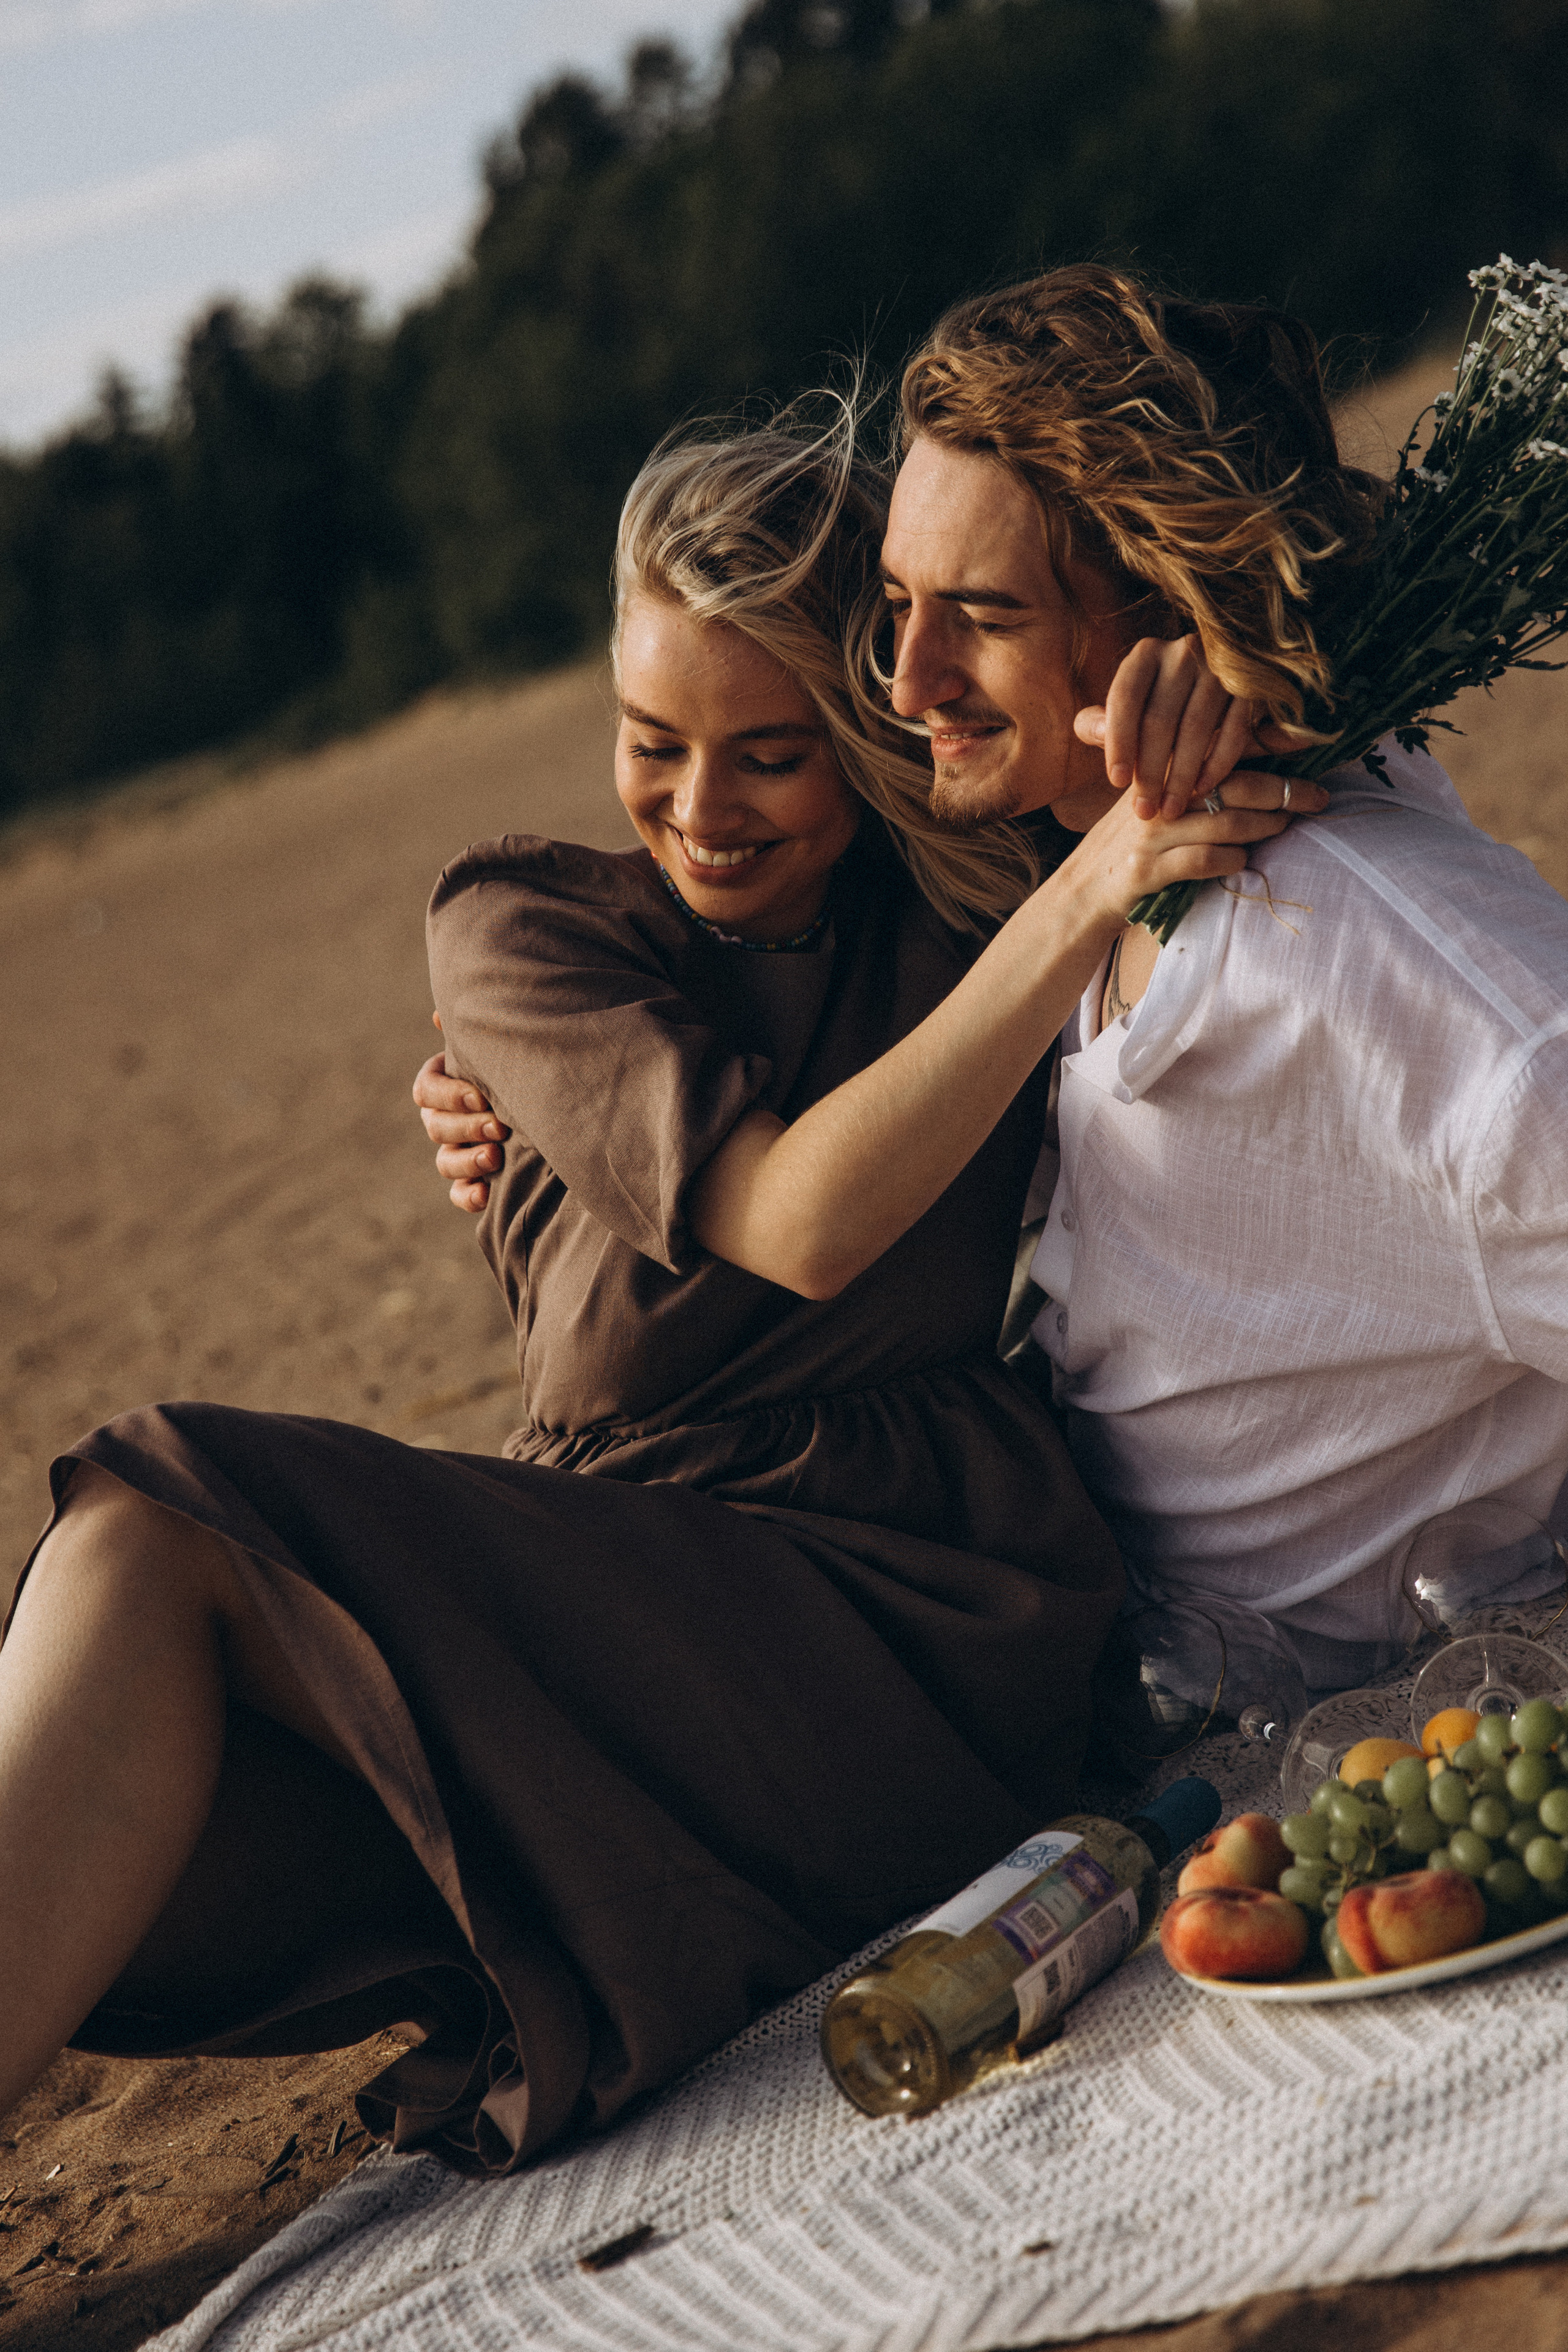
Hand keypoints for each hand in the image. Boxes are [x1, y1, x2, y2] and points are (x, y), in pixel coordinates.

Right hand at [413, 1034, 508, 1213]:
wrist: (558, 1096)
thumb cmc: (525, 1061)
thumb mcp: (507, 1043)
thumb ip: (483, 1031)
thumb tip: (441, 1016)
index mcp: (445, 1083)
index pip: (427, 1090)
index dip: (449, 1095)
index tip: (481, 1096)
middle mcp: (447, 1118)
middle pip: (436, 1126)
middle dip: (466, 1127)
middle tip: (500, 1127)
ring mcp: (459, 1150)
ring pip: (445, 1162)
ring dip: (466, 1162)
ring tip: (496, 1157)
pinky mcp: (476, 1179)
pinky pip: (460, 1193)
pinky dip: (469, 1196)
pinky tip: (487, 1195)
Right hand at [1065, 763, 1328, 926]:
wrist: (1080, 893)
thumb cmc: (1129, 846)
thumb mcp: (1154, 803)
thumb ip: (1190, 781)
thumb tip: (1253, 768)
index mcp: (1159, 771)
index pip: (1219, 748)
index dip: (1266, 746)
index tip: (1306, 748)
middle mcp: (1155, 796)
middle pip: (1232, 782)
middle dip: (1283, 789)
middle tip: (1317, 797)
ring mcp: (1150, 833)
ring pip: (1225, 821)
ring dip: (1264, 826)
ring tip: (1283, 827)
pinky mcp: (1147, 870)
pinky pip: (1204, 860)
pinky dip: (1231, 860)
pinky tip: (1239, 861)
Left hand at [1074, 634, 1302, 819]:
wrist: (1220, 683)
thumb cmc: (1160, 702)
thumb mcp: (1128, 705)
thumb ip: (1103, 720)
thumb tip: (1095, 731)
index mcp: (1145, 655)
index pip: (1125, 698)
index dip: (1119, 742)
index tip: (1116, 783)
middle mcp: (1182, 651)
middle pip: (1160, 718)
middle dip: (1150, 771)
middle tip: (1144, 811)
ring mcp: (1220, 667)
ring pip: (1196, 728)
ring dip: (1181, 776)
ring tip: (1169, 810)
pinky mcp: (1251, 688)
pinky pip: (1234, 731)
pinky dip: (1218, 764)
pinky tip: (1202, 791)